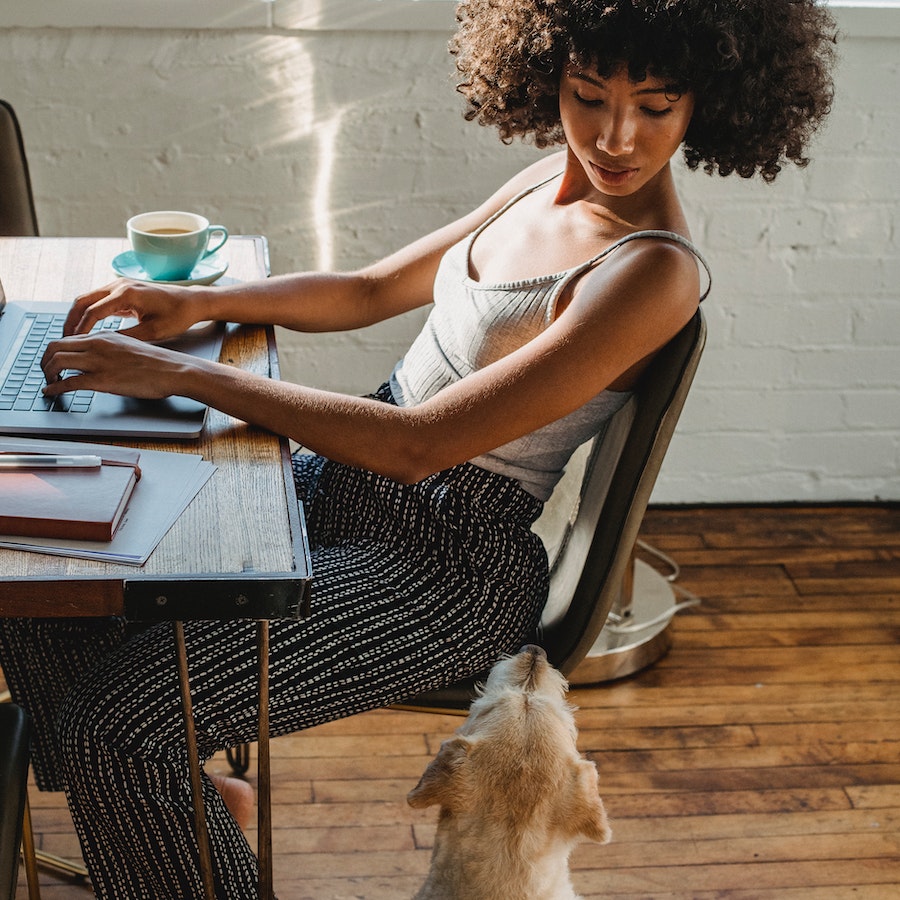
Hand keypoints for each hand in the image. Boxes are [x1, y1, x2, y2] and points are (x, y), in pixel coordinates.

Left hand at [41, 331, 187, 399]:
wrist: (174, 370)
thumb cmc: (158, 363)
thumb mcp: (130, 347)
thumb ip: (110, 350)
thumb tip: (98, 359)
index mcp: (104, 336)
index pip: (67, 339)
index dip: (54, 352)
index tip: (53, 363)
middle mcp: (97, 345)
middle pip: (54, 347)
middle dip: (44, 361)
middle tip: (45, 373)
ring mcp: (99, 362)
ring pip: (57, 362)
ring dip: (47, 374)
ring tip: (49, 384)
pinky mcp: (103, 380)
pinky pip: (69, 382)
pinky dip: (55, 388)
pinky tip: (51, 393)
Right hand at [65, 279, 209, 341]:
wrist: (191, 302)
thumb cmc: (178, 316)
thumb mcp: (153, 332)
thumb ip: (127, 337)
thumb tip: (103, 346)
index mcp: (127, 294)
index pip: (93, 311)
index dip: (80, 329)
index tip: (73, 344)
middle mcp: (120, 285)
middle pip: (83, 301)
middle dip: (71, 320)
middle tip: (64, 340)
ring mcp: (120, 286)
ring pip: (88, 299)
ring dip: (78, 316)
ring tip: (72, 337)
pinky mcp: (122, 290)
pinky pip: (98, 300)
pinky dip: (89, 313)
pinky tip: (86, 329)